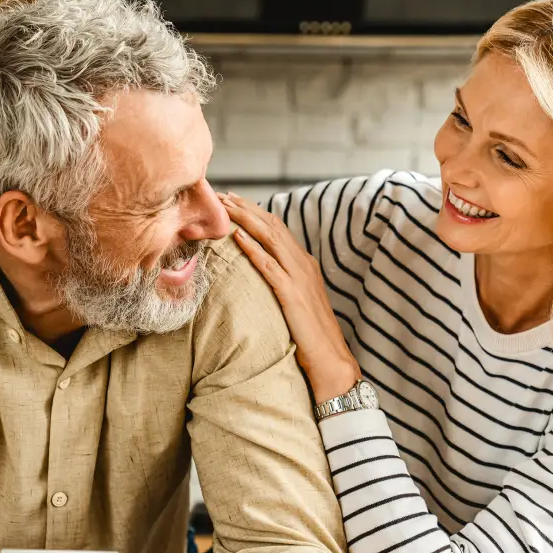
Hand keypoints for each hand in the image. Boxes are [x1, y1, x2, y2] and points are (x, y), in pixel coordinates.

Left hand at [220, 193, 360, 401]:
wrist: (330, 358)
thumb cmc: (311, 334)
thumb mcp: (297, 300)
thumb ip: (283, 281)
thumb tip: (261, 272)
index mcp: (304, 263)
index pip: (277, 228)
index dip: (254, 211)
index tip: (232, 200)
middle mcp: (303, 264)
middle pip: (271, 226)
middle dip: (246, 207)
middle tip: (222, 194)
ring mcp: (299, 278)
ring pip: (270, 238)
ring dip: (246, 219)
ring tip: (225, 207)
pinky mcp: (292, 294)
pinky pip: (269, 266)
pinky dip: (253, 248)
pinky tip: (237, 237)